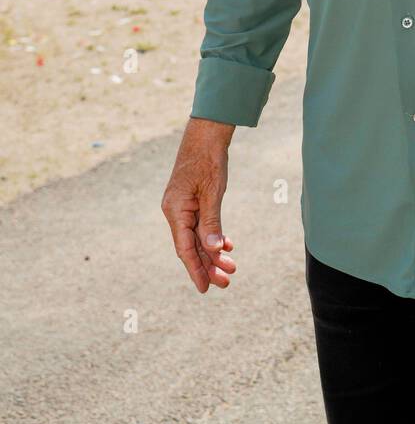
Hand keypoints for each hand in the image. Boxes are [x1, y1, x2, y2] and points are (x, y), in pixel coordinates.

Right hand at [161, 117, 237, 292]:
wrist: (206, 134)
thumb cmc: (209, 160)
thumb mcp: (212, 192)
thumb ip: (211, 222)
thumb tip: (212, 250)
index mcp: (175, 210)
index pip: (185, 248)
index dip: (196, 270)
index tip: (206, 289)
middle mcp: (175, 211)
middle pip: (191, 246)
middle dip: (209, 266)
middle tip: (227, 283)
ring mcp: (182, 207)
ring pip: (197, 237)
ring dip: (213, 253)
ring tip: (231, 268)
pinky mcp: (190, 201)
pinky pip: (199, 225)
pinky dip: (213, 237)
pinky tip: (226, 247)